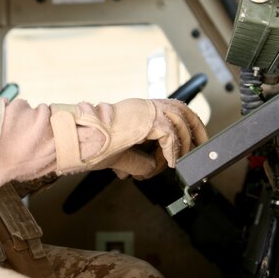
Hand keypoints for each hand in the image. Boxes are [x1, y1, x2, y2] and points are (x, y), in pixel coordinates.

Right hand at [50, 98, 207, 179]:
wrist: (76, 139)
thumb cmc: (90, 146)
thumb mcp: (119, 156)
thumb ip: (137, 160)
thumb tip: (149, 170)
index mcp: (136, 111)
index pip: (170, 109)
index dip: (185, 124)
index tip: (192, 140)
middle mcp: (142, 107)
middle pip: (181, 108)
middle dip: (195, 127)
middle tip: (202, 146)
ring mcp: (143, 111)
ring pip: (177, 123)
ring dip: (179, 145)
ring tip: (173, 162)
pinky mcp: (144, 119)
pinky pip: (169, 135)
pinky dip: (171, 151)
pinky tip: (168, 163)